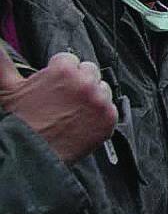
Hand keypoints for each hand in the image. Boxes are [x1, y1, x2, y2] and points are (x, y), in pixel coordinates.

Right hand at [0, 49, 116, 164]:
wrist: (29, 154)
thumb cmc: (18, 121)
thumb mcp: (8, 87)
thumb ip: (3, 62)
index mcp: (64, 70)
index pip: (70, 59)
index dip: (60, 73)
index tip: (54, 85)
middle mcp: (85, 83)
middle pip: (90, 71)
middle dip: (79, 81)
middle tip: (63, 99)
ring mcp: (100, 101)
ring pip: (102, 89)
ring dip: (92, 97)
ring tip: (72, 111)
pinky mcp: (109, 119)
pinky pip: (111, 109)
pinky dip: (100, 115)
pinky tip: (82, 122)